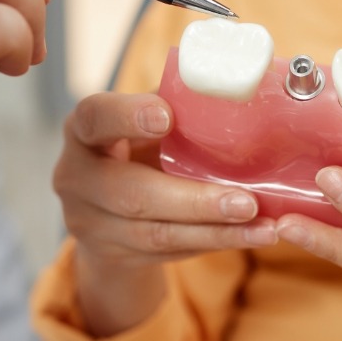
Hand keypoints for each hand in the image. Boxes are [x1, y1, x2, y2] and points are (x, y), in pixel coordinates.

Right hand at [54, 91, 277, 335]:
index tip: (166, 115)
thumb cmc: (139, 146)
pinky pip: (171, 252)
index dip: (127, 117)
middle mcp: (77, 178)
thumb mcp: (146, 121)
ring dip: (217, 232)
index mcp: (84, 130)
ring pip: (157, 233)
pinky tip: (252, 236)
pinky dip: (215, 243)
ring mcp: (91, 223)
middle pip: (132, 195)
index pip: (95, 118)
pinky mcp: (116, 254)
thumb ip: (178, 105)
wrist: (107, 208)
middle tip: (247, 201)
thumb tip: (242, 86)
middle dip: (194, 201)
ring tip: (264, 228)